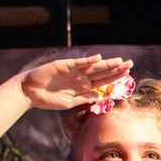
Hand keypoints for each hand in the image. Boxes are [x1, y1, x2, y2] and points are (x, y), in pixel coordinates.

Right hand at [20, 55, 134, 111]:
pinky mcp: (63, 66)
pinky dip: (87, 61)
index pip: (102, 82)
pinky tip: (98, 58)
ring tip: (120, 62)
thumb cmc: (48, 99)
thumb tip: (101, 96)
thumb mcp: (69, 102)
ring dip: (106, 64)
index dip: (114, 78)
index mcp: (82, 87)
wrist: (29, 93)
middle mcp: (80, 77)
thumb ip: (84, 99)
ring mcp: (72, 71)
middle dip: (116, 69)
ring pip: (93, 67)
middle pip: (101, 73)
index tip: (128, 75)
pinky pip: (77, 63)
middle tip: (130, 64)